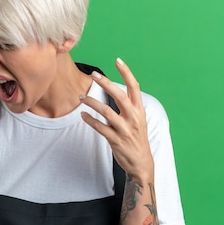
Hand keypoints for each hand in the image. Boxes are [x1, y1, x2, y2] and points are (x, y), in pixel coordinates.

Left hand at [79, 58, 153, 182]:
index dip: (126, 72)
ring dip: (92, 102)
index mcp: (140, 111)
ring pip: (106, 111)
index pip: (134, 87)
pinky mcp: (116, 140)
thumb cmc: (137, 139)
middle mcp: (134, 118)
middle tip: (94, 74)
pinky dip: (89, 120)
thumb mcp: (139, 121)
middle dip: (106, 83)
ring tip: (81, 97)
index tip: (117, 60)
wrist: (142, 164)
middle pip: (119, 96)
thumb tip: (121, 92)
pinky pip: (99, 127)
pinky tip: (83, 115)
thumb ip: (131, 107)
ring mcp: (125, 129)